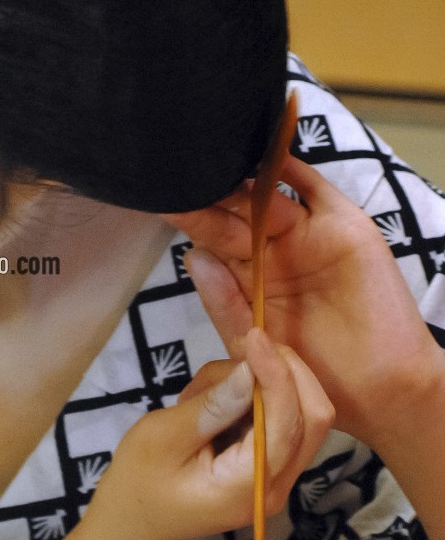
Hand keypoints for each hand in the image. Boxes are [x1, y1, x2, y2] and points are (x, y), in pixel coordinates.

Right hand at [90, 329, 333, 539]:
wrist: (135, 522)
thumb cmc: (138, 480)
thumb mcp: (162, 437)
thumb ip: (211, 405)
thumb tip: (249, 370)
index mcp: (246, 487)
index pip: (285, 424)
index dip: (276, 374)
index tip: (253, 335)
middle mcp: (274, 487)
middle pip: (314, 419)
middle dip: (287, 372)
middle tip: (245, 346)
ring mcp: (277, 479)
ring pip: (305, 416)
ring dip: (271, 383)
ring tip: (208, 386)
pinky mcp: (271, 467)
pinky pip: (286, 422)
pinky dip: (263, 396)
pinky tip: (220, 394)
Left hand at [164, 153, 444, 456]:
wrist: (379, 391)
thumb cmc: (313, 376)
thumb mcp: (255, 346)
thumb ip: (225, 304)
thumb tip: (193, 255)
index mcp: (246, 280)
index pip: (210, 240)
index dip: (189, 219)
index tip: (159, 198)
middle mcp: (272, 252)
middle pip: (233, 214)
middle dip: (208, 194)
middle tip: (180, 169)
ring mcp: (306, 235)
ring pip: (266, 197)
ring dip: (240, 178)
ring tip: (212, 154)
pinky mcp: (342, 225)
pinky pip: (313, 187)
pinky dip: (290, 166)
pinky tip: (264, 148)